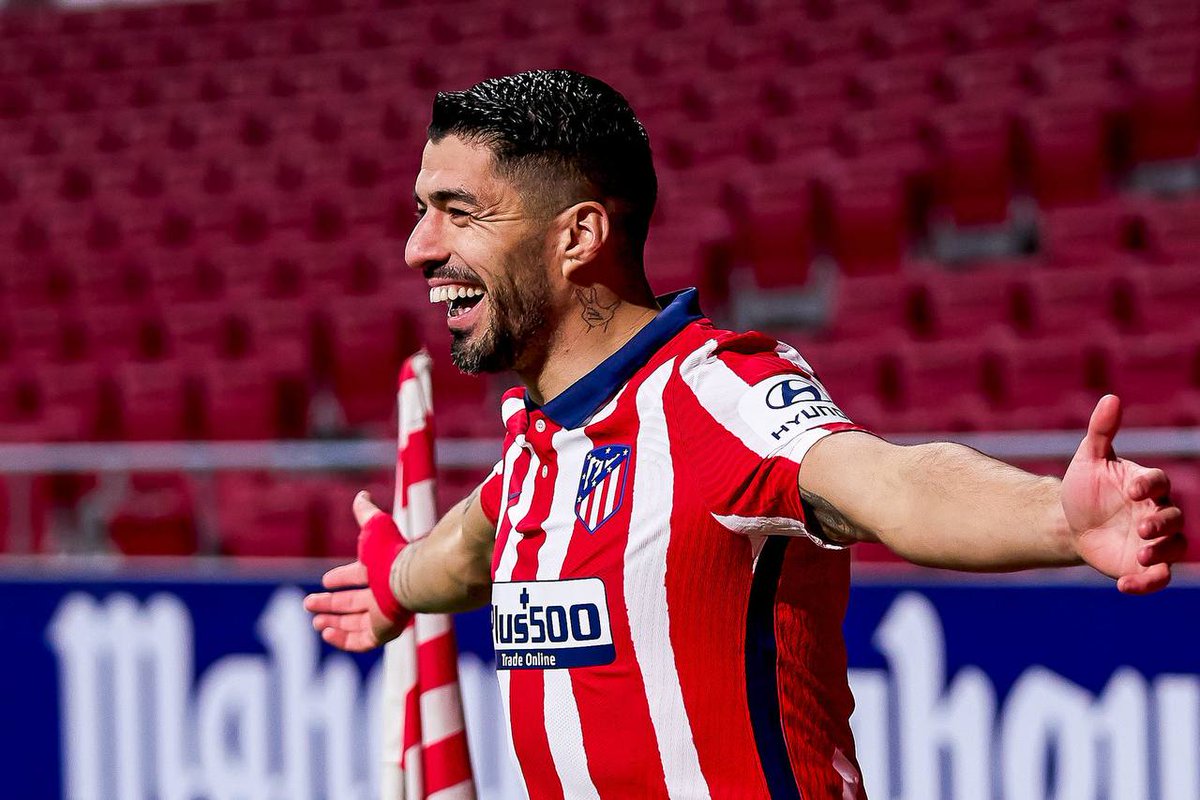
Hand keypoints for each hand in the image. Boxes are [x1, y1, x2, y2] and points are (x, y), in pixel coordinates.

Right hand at [303, 492, 412, 651]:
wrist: (409, 578)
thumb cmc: (391, 552)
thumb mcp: (374, 526)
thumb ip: (365, 512)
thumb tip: (362, 494)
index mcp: (381, 572)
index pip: (359, 577)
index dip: (341, 578)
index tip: (324, 581)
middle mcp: (383, 594)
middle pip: (353, 602)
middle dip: (330, 603)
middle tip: (309, 603)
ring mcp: (384, 615)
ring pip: (355, 623)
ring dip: (334, 622)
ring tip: (315, 621)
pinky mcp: (384, 632)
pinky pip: (361, 641)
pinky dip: (342, 639)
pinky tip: (326, 633)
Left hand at [1062, 395, 1187, 594]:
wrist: (1069, 522)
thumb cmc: (1085, 487)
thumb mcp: (1088, 459)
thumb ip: (1101, 431)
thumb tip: (1111, 397)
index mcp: (1145, 485)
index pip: (1159, 482)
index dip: (1150, 485)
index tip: (1131, 490)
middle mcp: (1155, 512)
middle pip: (1173, 518)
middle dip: (1161, 523)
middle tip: (1140, 527)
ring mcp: (1152, 540)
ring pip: (1174, 548)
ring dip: (1161, 554)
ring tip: (1139, 555)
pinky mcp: (1143, 565)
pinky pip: (1156, 577)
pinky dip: (1146, 583)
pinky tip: (1124, 587)